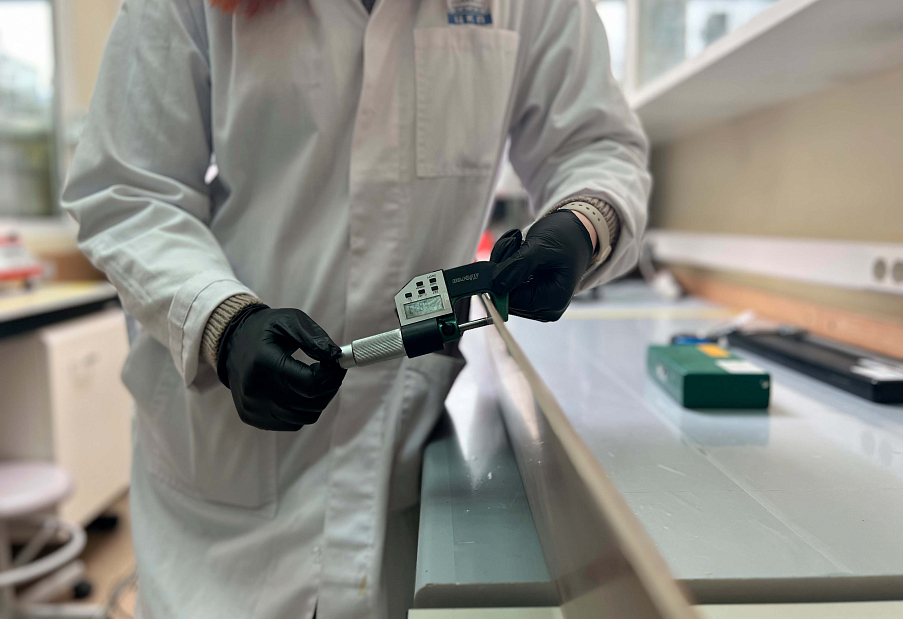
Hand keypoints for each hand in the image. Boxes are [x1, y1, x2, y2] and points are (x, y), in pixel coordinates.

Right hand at [217, 305, 345, 430]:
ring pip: (305, 417)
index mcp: (263, 363)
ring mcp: (252, 407)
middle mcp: (255, 390)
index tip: (337, 365)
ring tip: (313, 380)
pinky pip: (292, 423)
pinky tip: (297, 391)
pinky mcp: (252, 417)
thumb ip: (314, 337)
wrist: (231, 343)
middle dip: (329, 387)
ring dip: (317, 400)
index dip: (331, 376)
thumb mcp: (289, 321)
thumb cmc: (264, 329)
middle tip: (331, 372)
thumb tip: (336, 357)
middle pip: (311, 403)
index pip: (310, 383)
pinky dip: (302, 410)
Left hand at [490, 210, 593, 321]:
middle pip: (508, 298)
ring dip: (504, 265)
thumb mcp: (541, 247)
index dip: (499, 282)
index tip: (495, 260)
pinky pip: (507, 286)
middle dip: (503, 270)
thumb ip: (518, 266)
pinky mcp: (530, 296)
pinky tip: (517, 252)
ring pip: (505, 291)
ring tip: (516, 244)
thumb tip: (496, 286)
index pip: (514, 301)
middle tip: (512, 244)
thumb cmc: (565, 239)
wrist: (574, 233)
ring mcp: (538, 304)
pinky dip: (506, 267)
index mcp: (555, 300)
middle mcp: (547, 308)